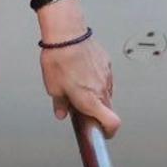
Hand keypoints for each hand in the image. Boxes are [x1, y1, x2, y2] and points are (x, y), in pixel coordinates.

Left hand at [38, 10, 119, 135]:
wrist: (66, 33)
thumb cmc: (59, 59)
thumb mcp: (53, 88)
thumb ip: (60, 104)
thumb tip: (61, 112)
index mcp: (90, 101)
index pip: (112, 123)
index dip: (109, 131)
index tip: (103, 133)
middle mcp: (102, 90)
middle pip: (108, 109)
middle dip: (97, 112)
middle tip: (83, 108)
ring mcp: (106, 76)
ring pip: (106, 93)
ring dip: (96, 95)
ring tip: (80, 85)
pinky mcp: (106, 63)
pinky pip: (104, 77)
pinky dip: (96, 79)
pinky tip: (83, 72)